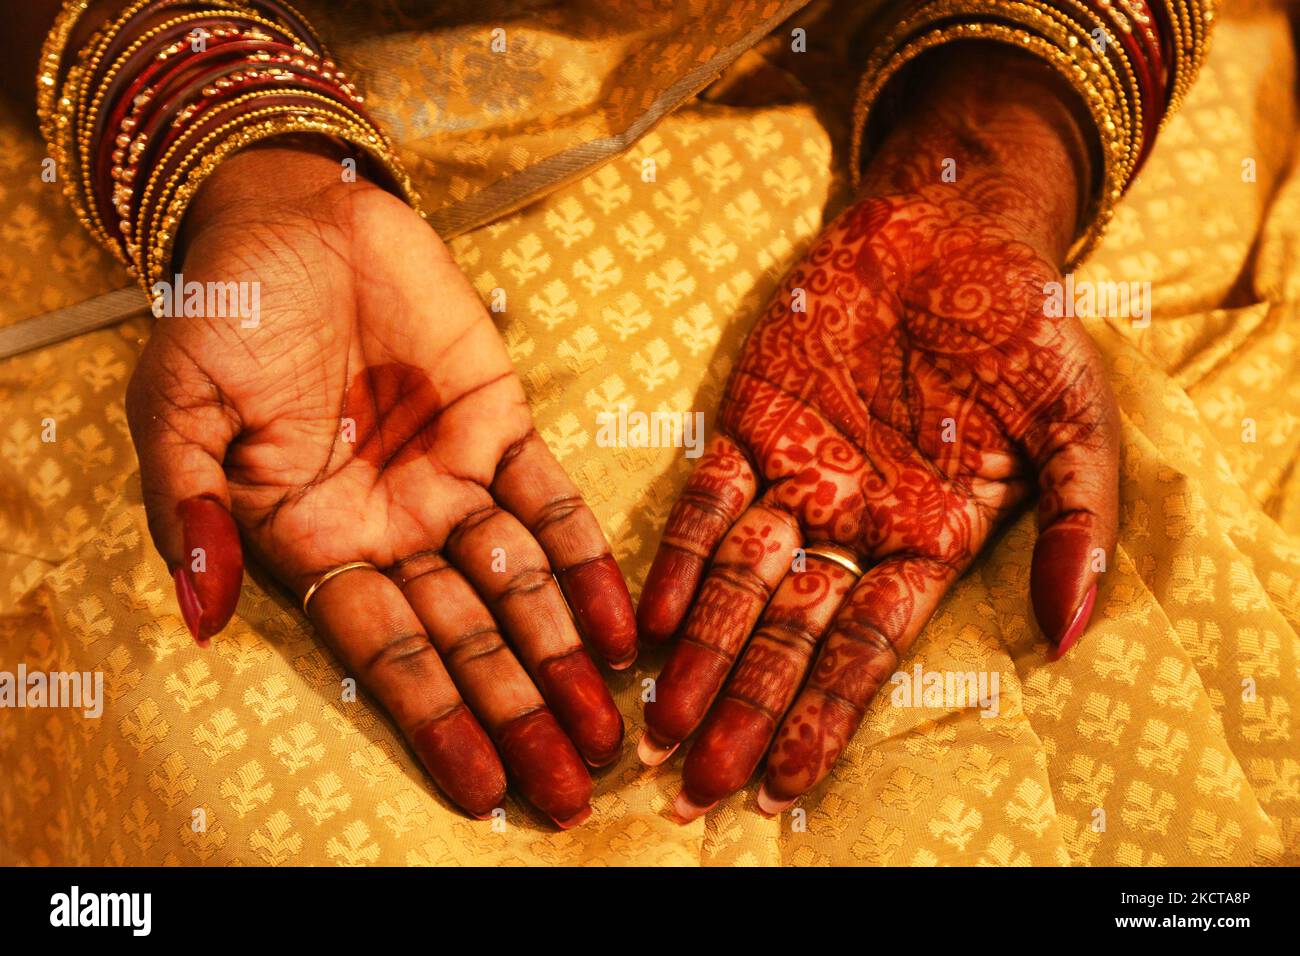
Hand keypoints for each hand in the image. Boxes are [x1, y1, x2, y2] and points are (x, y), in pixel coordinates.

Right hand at [124, 144, 636, 826]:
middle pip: (467, 639)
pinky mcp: (500, 424)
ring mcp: (452, 480)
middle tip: (573, 790)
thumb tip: (200, 614)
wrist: (294, 214)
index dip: (437, 720)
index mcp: (315, 542)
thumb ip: (191, 513)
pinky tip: (623, 627)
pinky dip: (589, 563)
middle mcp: (393, 528)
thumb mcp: (176, 411)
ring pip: (520, 585)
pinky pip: (555, 504)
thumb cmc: (224, 312)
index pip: (386, 653)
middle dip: (519, 713)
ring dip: (565, 656)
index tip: (485, 789)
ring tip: (610, 728)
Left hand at [635, 47, 1119, 818]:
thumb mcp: (1077, 422)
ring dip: (702, 653)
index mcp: (928, 541)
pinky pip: (705, 502)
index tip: (786, 785)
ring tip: (663, 727)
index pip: (868, 650)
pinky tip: (653, 620)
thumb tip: (1074, 633)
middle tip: (697, 787)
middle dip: (746, 710)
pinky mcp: (748, 425)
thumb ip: (1078, 524)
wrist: (952, 229)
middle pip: (789, 635)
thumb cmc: (1022, 326)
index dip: (825, 716)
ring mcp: (795, 478)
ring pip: (737, 582)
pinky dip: (679, 556)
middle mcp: (852, 525)